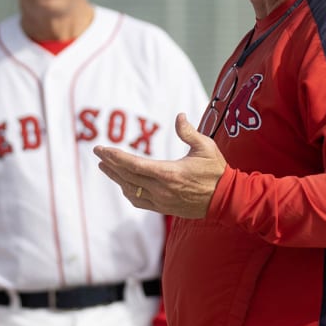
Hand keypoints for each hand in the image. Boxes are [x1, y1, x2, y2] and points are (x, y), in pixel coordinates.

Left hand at [95, 114, 226, 218]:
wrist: (227, 200)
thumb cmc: (217, 171)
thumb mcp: (206, 147)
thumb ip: (189, 132)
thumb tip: (179, 116)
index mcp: (169, 173)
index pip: (133, 164)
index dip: (114, 156)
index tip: (100, 149)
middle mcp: (162, 190)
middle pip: (127, 177)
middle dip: (110, 165)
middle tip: (98, 154)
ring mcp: (162, 201)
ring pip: (131, 190)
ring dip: (116, 179)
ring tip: (105, 168)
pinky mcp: (165, 209)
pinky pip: (140, 201)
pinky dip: (129, 192)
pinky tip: (124, 185)